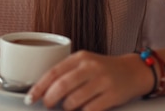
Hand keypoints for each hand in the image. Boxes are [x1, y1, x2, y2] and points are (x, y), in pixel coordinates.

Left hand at [26, 51, 150, 110]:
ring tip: (66, 108)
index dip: (39, 87)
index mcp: (80, 57)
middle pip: (62, 86)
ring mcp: (102, 81)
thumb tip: (44, 91)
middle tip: (47, 105)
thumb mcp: (85, 63)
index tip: (30, 98)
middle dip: (50, 99)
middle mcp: (90, 67)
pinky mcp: (112, 95)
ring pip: (75, 100)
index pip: (53, 72)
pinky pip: (90, 109)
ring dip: (66, 108)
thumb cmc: (104, 69)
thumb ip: (67, 73)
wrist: (134, 71)